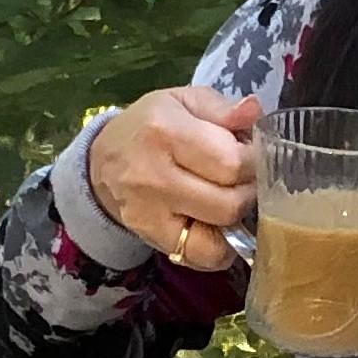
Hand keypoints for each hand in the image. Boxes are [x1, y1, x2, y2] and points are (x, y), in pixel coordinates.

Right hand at [86, 84, 259, 270]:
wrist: (103, 162)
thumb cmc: (151, 126)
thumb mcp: (183, 102)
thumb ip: (223, 108)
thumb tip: (254, 111)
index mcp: (165, 131)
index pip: (232, 161)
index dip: (253, 161)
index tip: (249, 155)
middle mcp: (154, 175)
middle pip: (230, 201)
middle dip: (249, 191)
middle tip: (244, 180)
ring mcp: (150, 212)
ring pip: (220, 233)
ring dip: (237, 219)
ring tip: (230, 200)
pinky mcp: (152, 238)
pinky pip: (204, 256)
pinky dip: (221, 247)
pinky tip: (217, 226)